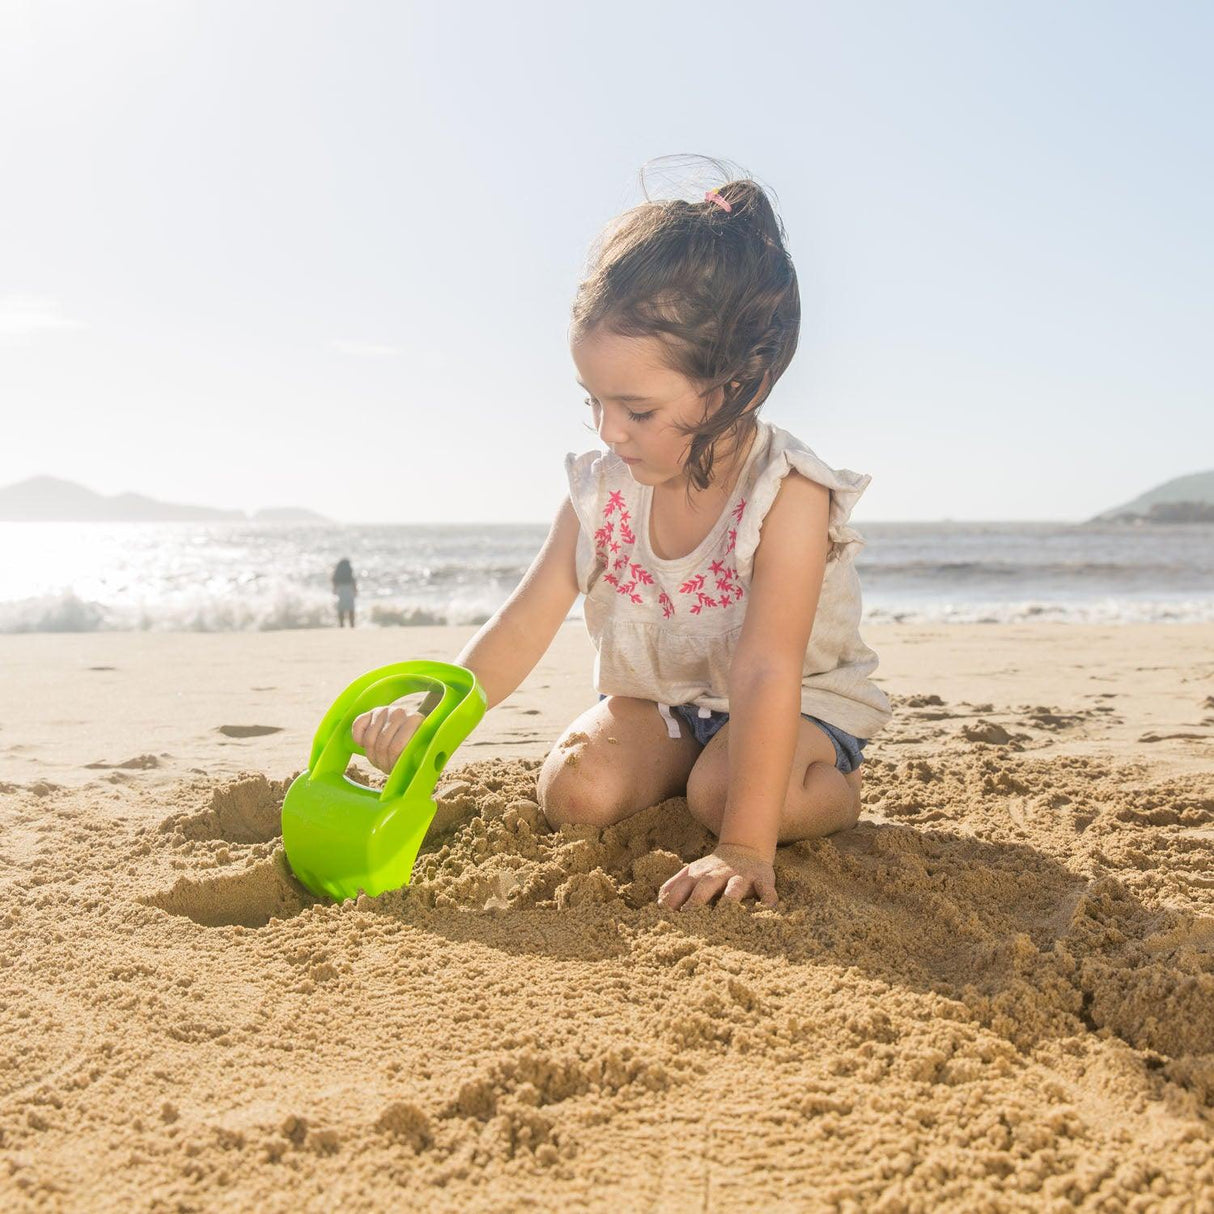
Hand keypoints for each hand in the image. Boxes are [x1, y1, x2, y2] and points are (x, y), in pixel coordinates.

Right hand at [351, 701, 424, 774]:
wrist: (413, 723)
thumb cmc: (417, 742)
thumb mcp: (423, 747)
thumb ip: (420, 755)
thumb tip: (419, 765)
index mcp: (414, 720)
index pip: (396, 747)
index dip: (392, 763)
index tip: (395, 770)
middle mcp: (399, 712)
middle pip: (382, 746)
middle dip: (382, 762)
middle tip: (387, 768)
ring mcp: (384, 711)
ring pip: (369, 740)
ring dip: (372, 756)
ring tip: (380, 762)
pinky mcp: (371, 712)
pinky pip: (358, 726)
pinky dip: (359, 739)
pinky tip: (366, 746)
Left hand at [657, 843, 777, 911]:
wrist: (745, 849)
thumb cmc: (713, 870)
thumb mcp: (691, 873)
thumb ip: (674, 886)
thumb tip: (658, 903)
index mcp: (699, 874)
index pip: (684, 886)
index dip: (674, 900)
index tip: (666, 917)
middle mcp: (719, 874)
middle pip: (706, 885)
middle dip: (697, 899)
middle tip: (689, 916)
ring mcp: (741, 876)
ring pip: (736, 886)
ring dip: (731, 897)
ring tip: (727, 909)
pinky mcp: (762, 879)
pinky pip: (766, 889)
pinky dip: (768, 898)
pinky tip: (767, 908)